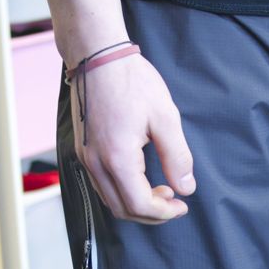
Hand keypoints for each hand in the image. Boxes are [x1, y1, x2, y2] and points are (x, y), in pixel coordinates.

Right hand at [71, 52, 195, 223]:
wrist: (97, 55)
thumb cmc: (132, 81)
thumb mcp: (164, 117)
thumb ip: (177, 157)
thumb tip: (186, 188)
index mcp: (117, 158)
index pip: (140, 205)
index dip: (164, 213)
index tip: (182, 205)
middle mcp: (96, 163)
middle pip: (122, 210)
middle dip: (151, 213)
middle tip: (174, 201)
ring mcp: (86, 157)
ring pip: (110, 200)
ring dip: (136, 204)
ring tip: (160, 189)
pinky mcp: (83, 150)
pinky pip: (101, 185)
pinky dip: (122, 191)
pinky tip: (140, 177)